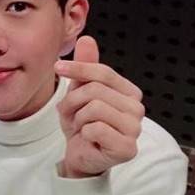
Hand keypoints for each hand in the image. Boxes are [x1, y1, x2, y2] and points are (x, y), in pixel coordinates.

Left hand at [54, 36, 144, 177]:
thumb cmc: (82, 124)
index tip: (58, 68)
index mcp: (129, 92)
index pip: (103, 72)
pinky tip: (88, 139)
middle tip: (71, 114)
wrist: (80, 154)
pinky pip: (96, 129)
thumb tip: (87, 39)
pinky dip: (84, 133)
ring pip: (94, 108)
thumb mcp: (79, 90)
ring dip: (78, 118)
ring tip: (80, 126)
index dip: (78, 68)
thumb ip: (86, 66)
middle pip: (95, 90)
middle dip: (73, 101)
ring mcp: (135, 129)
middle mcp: (137, 109)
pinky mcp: (128, 148)